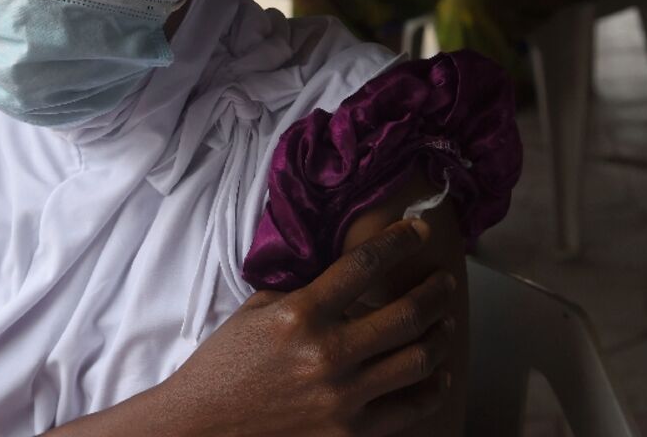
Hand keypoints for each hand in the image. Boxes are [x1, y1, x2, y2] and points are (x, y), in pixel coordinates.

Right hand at [158, 220, 456, 435]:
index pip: (364, 266)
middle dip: (434, 290)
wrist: (201, 428)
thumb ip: (303, 294)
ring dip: (440, 334)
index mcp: (301, 315)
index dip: (399, 241)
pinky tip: (439, 372)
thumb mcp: (255, 313)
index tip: (418, 229)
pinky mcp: (350, 433)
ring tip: (445, 322)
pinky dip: (433, 387)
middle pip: (405, 313)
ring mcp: (343, 397)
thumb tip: (346, 279)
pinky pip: (410, 408)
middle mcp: (327, 354)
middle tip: (444, 281)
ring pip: (418, 360)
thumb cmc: (224, 367)